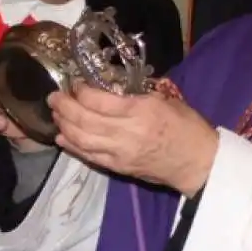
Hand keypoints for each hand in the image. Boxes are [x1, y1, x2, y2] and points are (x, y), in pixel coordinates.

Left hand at [49, 83, 218, 197]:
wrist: (198, 162)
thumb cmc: (187, 126)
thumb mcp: (166, 100)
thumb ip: (138, 94)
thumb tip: (111, 86)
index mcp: (141, 111)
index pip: (98, 101)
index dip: (80, 91)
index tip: (74, 83)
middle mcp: (126, 133)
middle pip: (84, 120)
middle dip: (64, 107)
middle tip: (54, 97)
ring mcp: (120, 153)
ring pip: (81, 139)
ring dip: (63, 125)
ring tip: (55, 113)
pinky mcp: (119, 167)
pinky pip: (89, 156)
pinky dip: (72, 146)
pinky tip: (62, 137)